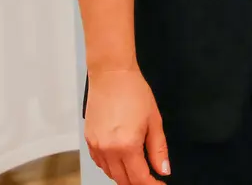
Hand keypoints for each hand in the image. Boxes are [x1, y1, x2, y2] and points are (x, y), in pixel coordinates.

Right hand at [84, 68, 167, 184]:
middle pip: (122, 179)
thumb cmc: (134, 93)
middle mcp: (108, 149)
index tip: (160, 184)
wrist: (112, 76)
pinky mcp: (88, 140)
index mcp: (126, 145)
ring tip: (138, 172)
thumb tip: (163, 169)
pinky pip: (100, 162)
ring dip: (124, 177)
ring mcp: (96, 146)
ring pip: (110, 173)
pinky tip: (121, 163)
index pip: (139, 177)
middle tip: (151, 180)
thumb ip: (158, 149)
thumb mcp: (154, 121)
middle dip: (138, 183)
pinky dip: (111, 167)